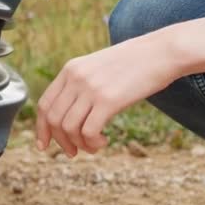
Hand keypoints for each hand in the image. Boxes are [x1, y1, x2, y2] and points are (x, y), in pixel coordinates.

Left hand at [35, 36, 177, 156]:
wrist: (163, 51)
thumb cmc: (134, 63)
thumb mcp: (98, 67)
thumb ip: (81, 85)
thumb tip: (69, 117)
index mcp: (70, 70)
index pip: (44, 104)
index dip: (41, 128)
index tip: (44, 145)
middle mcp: (76, 78)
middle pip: (54, 119)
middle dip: (60, 142)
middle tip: (73, 153)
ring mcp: (91, 88)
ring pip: (69, 128)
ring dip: (79, 145)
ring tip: (93, 147)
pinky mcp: (108, 100)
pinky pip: (88, 131)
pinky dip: (92, 143)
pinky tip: (103, 142)